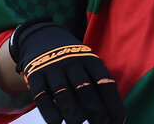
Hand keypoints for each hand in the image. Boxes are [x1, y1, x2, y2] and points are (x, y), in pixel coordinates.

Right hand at [9, 19, 125, 123]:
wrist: (42, 37)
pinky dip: (49, 110)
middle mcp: (73, 62)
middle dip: (95, 111)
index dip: (112, 104)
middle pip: (85, 89)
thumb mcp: (87, 64)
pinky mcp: (35, 74)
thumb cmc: (72, 61)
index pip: (105, 83)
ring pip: (64, 92)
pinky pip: (42, 94)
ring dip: (72, 112)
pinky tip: (56, 122)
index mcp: (91, 60)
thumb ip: (97, 85)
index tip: (117, 122)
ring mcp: (53, 67)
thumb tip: (113, 115)